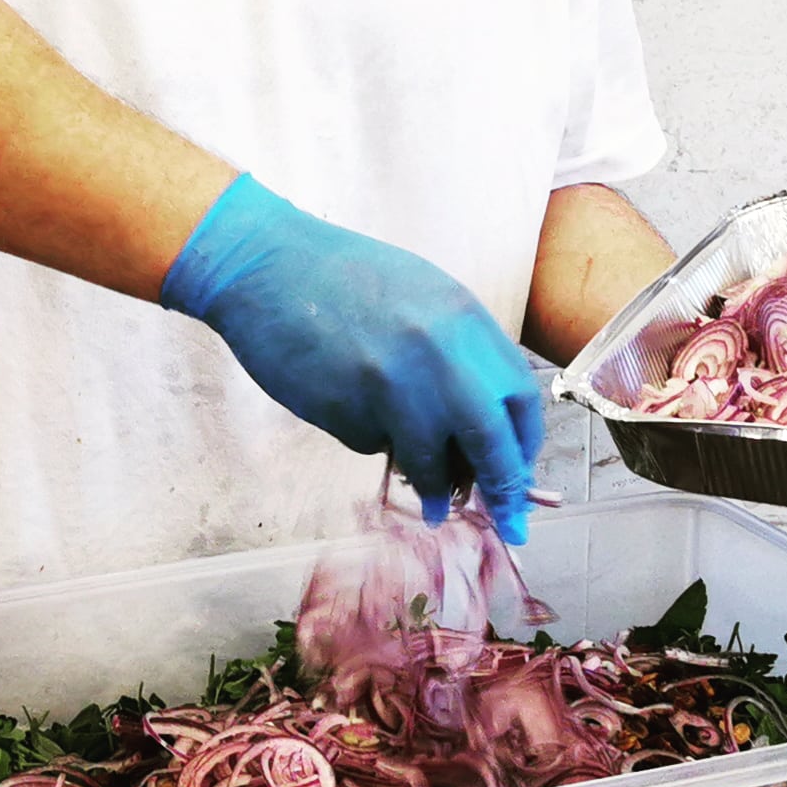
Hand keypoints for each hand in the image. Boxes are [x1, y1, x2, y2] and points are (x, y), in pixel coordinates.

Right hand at [160, 174, 543, 540]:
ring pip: (432, 460)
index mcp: (462, 317)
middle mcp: (436, 353)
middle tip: (506, 522)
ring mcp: (390, 384)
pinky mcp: (345, 410)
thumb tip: (480, 431)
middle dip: (502, 490)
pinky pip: (373, 445)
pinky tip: (347, 402)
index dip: (522, 445)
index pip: (519, 397)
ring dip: (434, 486)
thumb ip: (455, 355)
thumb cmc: (343, 275)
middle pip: (490, 441)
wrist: (265, 263)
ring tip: (429, 498)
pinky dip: (372, 439)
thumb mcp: (420, 298)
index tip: (517, 475)